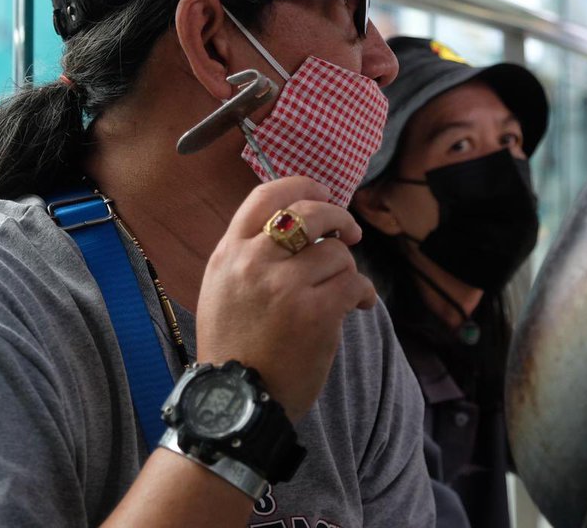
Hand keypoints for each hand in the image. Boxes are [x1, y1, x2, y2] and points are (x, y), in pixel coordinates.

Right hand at [194, 176, 376, 421]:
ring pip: (338, 252)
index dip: (303, 186)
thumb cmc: (235, 346)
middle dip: (340, 218)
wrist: (237, 401)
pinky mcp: (316, 312)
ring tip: (344, 289)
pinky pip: (354, 282)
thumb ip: (251, 252)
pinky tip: (359, 304)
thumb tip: (300, 223)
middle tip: (350, 234)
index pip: (268, 194)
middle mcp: (254, 262)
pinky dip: (363, 292)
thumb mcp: (223, 288)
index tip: (323, 194)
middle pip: (310, 212)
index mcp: (230, 252)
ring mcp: (286, 286)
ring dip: (348, 268)